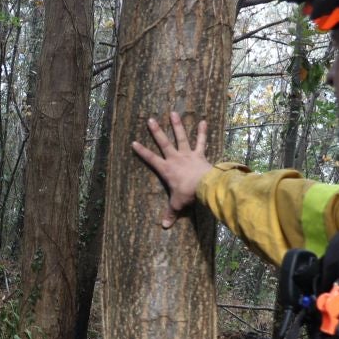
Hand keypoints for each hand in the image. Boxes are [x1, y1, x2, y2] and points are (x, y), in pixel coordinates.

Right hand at [129, 109, 213, 229]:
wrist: (204, 187)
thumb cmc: (188, 194)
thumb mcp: (177, 205)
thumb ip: (170, 214)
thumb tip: (164, 226)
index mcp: (166, 169)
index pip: (150, 159)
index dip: (141, 151)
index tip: (134, 142)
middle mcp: (175, 158)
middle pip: (164, 142)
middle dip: (156, 131)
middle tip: (150, 119)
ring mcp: (188, 154)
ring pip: (181, 137)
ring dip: (177, 125)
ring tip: (173, 112)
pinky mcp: (200, 154)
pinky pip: (201, 141)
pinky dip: (203, 132)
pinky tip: (204, 121)